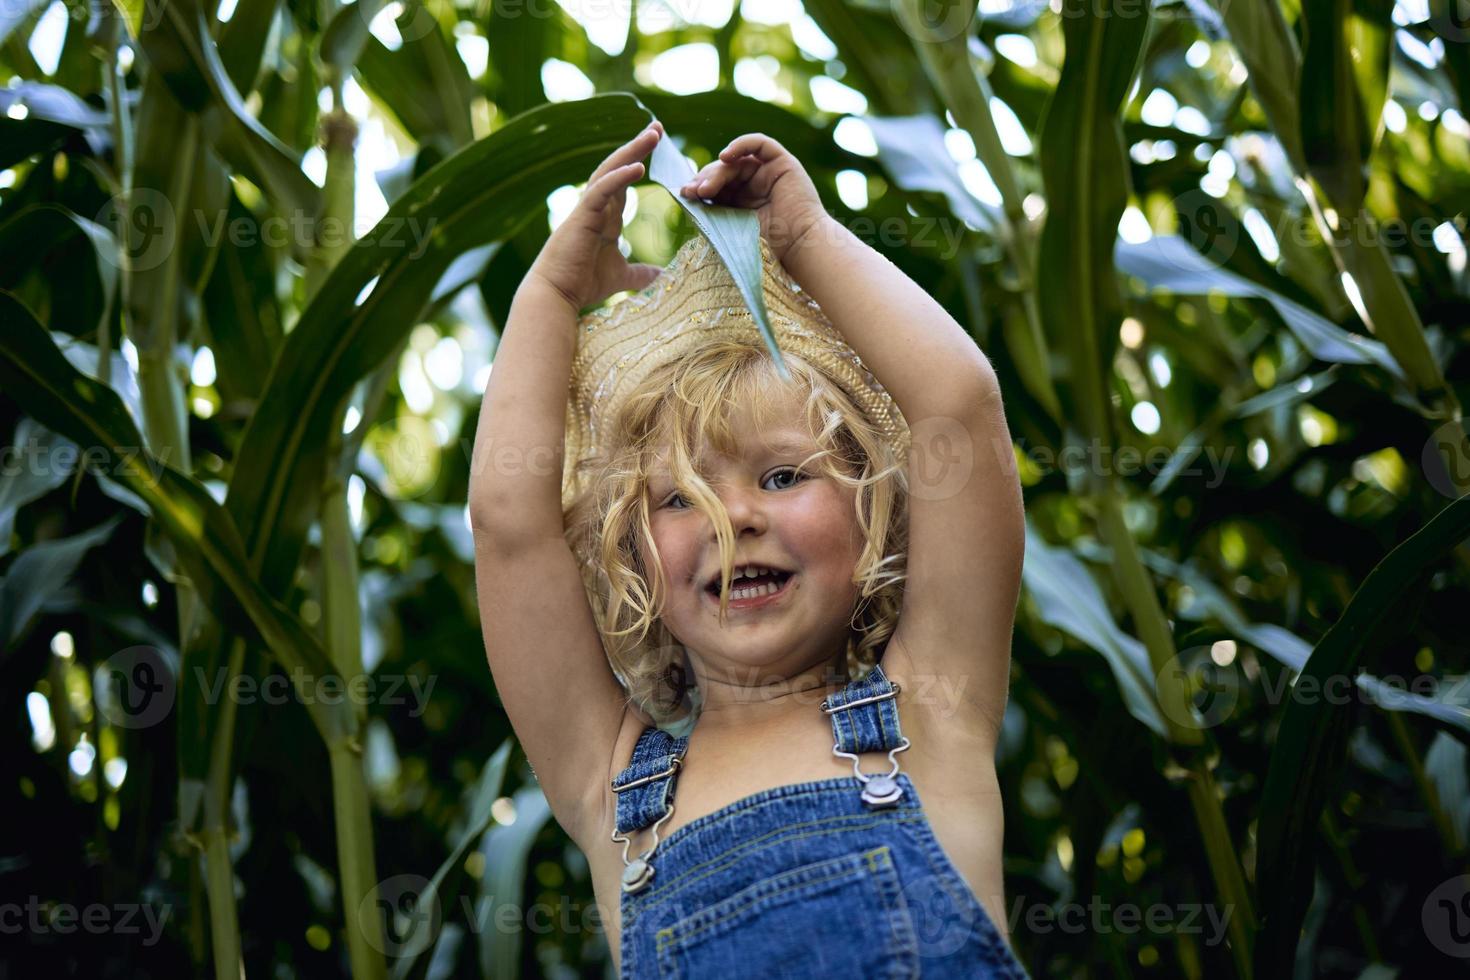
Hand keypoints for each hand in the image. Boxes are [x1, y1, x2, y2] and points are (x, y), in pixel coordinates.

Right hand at [528, 120, 666, 311]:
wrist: (556, 295)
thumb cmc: (582, 284)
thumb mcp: (621, 277)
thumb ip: (640, 274)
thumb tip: (661, 277)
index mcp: (604, 217)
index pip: (623, 182)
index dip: (638, 162)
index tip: (657, 146)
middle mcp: (596, 207)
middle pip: (617, 168)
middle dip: (637, 146)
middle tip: (657, 127)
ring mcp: (587, 210)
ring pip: (609, 171)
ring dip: (631, 151)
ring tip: (652, 134)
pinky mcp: (582, 217)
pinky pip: (601, 190)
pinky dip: (619, 176)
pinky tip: (638, 166)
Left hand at [679, 133, 829, 263]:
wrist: (799, 246)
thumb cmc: (769, 246)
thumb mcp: (732, 226)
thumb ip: (713, 209)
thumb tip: (686, 194)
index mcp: (743, 201)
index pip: (717, 185)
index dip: (700, 186)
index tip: (685, 194)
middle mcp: (755, 185)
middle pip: (724, 171)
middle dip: (705, 179)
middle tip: (691, 192)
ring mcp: (769, 172)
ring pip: (737, 160)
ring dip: (717, 171)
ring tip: (705, 188)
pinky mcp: (783, 162)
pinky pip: (760, 143)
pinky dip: (741, 144)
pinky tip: (724, 156)